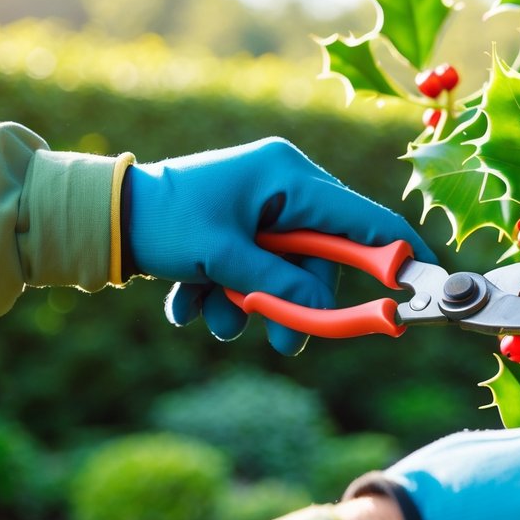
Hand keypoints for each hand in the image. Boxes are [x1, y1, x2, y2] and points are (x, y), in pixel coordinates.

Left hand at [126, 138, 435, 354]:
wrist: (95, 217)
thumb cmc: (161, 221)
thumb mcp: (224, 259)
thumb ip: (281, 286)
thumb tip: (327, 314)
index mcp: (288, 175)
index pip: (363, 217)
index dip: (395, 252)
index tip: (423, 281)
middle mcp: (281, 186)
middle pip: (319, 258)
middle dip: (295, 303)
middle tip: (284, 344)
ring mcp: (260, 207)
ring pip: (284, 272)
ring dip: (250, 304)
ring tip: (211, 316)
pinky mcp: (238, 228)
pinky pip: (255, 270)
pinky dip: (227, 293)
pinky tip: (188, 301)